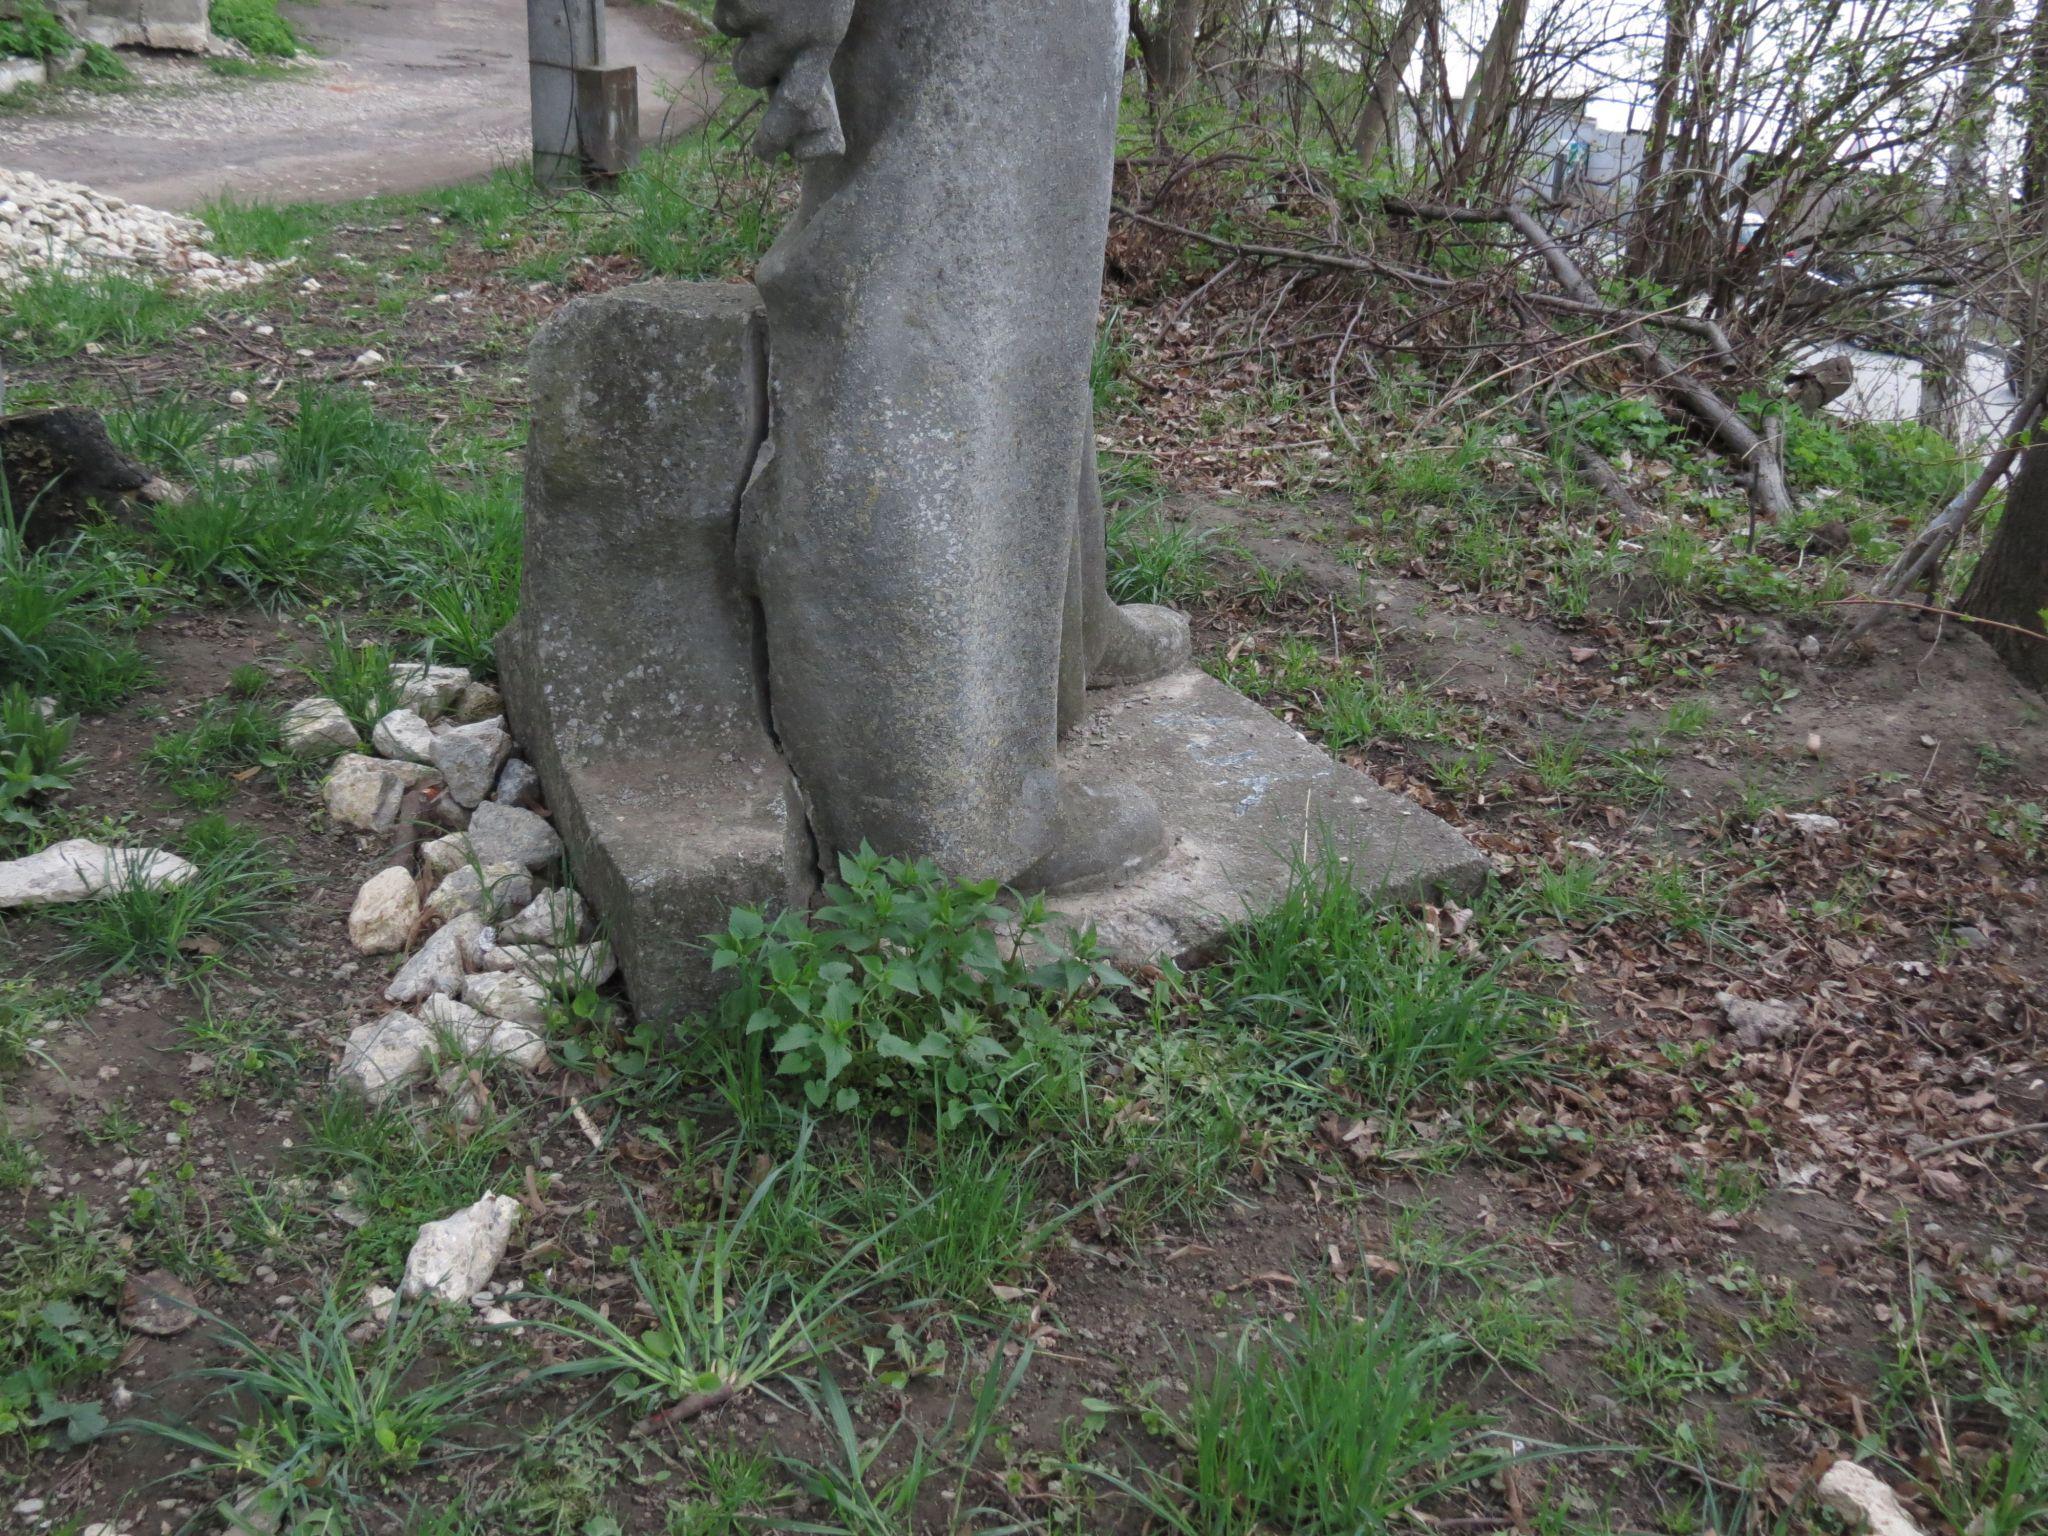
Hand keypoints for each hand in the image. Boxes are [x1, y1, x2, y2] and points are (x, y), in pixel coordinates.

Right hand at [713, 0, 856, 160]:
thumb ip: (811, 46)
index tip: (765, 155)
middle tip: (759, 32)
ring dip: (739, 21)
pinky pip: (722, 12)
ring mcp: (760, 16)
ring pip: (732, 38)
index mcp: (824, 37)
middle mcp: (792, 35)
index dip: (776, 135)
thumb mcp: (828, 14)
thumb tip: (783, 84)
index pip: (797, 104)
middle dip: (746, 60)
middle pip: (750, 75)